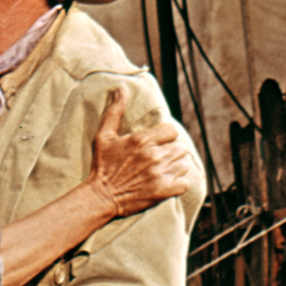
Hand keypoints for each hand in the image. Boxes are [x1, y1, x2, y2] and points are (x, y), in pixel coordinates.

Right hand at [87, 94, 201, 216]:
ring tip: (162, 170)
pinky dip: (178, 183)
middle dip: (171, 152)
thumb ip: (115, 111)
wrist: (101, 196)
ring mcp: (160, 174)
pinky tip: (167, 182)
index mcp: (142, 140)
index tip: (157, 143)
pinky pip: (184, 183)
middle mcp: (154, 156)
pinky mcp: (163, 191)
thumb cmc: (102, 165)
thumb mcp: (104, 136)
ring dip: (175, 167)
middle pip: (180, 148)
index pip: (172, 131)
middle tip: (159, 158)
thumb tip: (121, 89)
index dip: (166, 137)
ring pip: (183, 165)